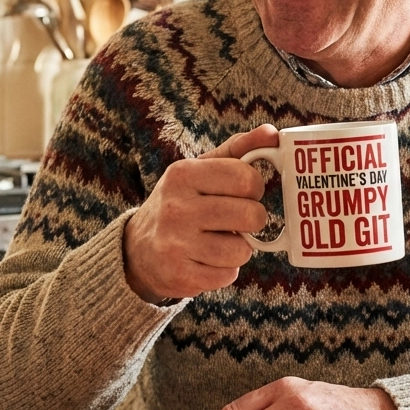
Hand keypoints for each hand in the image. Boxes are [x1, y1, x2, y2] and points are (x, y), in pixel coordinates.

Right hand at [122, 124, 278, 303]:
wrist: (137, 249)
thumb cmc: (182, 202)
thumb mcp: (202, 169)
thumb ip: (239, 149)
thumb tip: (272, 133)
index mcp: (183, 174)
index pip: (247, 178)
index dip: (254, 188)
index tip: (242, 192)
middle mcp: (176, 207)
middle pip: (251, 216)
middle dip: (251, 219)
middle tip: (233, 219)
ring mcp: (176, 244)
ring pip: (242, 250)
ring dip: (238, 248)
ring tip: (217, 240)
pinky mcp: (180, 276)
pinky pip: (228, 275)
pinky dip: (224, 270)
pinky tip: (205, 259)